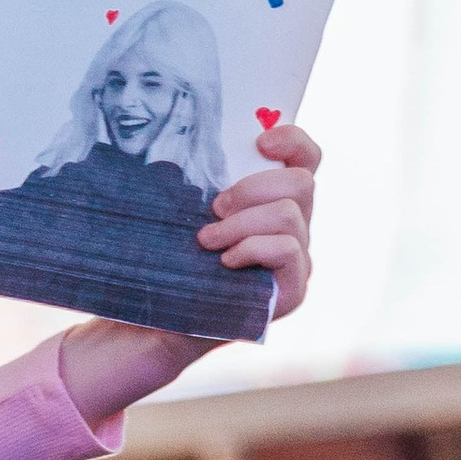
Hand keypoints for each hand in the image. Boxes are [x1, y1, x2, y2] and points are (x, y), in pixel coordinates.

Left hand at [57, 123, 320, 425]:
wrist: (154, 319)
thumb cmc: (167, 259)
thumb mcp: (182, 210)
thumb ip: (201, 181)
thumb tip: (183, 140)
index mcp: (273, 200)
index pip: (306, 158)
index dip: (292, 140)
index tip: (259, 141)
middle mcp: (294, 228)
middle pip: (303, 183)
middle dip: (253, 188)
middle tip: (214, 208)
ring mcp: (297, 261)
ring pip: (291, 216)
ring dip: (242, 223)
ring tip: (206, 241)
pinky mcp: (293, 292)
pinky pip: (289, 251)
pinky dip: (253, 249)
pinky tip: (224, 262)